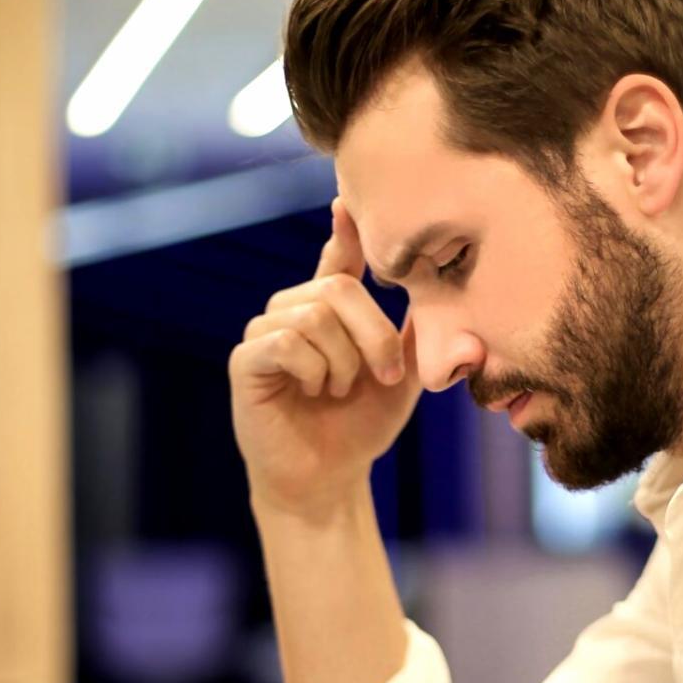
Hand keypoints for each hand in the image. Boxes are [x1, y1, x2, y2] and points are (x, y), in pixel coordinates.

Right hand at [229, 199, 421, 517]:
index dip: (345, 231)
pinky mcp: (246, 361)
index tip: (347, 203)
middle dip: (373, 334)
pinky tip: (315, 391)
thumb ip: (410, 333)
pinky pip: (285, 341)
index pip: (337, 259)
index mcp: (329, 311)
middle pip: (336, 288)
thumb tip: (436, 287)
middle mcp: (293, 312)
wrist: (329, 479)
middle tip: (385, 375)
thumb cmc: (361, 426)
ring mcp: (265, 334)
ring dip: (343, 360)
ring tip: (339, 390)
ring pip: (313, 314)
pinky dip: (313, 368)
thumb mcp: (402, 377)